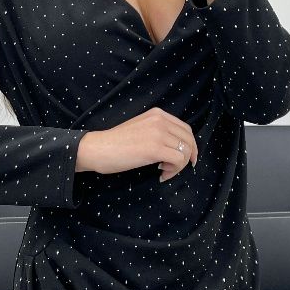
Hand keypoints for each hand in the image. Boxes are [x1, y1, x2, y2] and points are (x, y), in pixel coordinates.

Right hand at [75, 108, 198, 182]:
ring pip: (185, 151)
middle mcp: (160, 120)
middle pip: (189, 140)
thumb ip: (158, 132)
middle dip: (188, 157)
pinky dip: (174, 171)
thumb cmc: (115, 143)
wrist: (98, 148)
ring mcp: (159, 133)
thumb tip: (175, 148)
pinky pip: (178, 160)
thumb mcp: (140, 128)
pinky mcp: (155, 148)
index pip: (185, 129)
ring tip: (163, 172)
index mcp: (157, 114)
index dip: (190, 145)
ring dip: (178, 166)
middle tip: (177, 169)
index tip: (186, 159)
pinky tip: (161, 174)